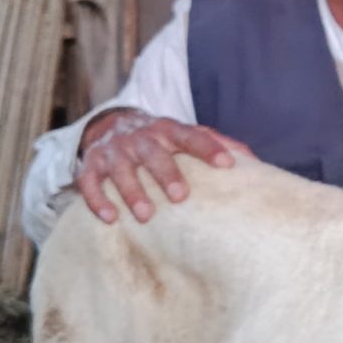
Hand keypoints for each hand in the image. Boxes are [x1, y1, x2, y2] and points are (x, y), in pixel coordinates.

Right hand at [76, 108, 252, 224]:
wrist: (109, 125)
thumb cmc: (159, 140)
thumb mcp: (184, 136)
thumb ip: (215, 143)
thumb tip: (252, 159)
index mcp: (167, 130)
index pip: (191, 136)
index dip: (209, 148)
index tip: (228, 164)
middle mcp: (140, 138)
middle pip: (154, 153)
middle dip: (167, 173)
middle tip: (181, 197)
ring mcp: (114, 151)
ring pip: (121, 169)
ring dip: (133, 191)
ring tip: (146, 215)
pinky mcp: (91, 165)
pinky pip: (89, 181)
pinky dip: (97, 199)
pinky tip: (110, 218)